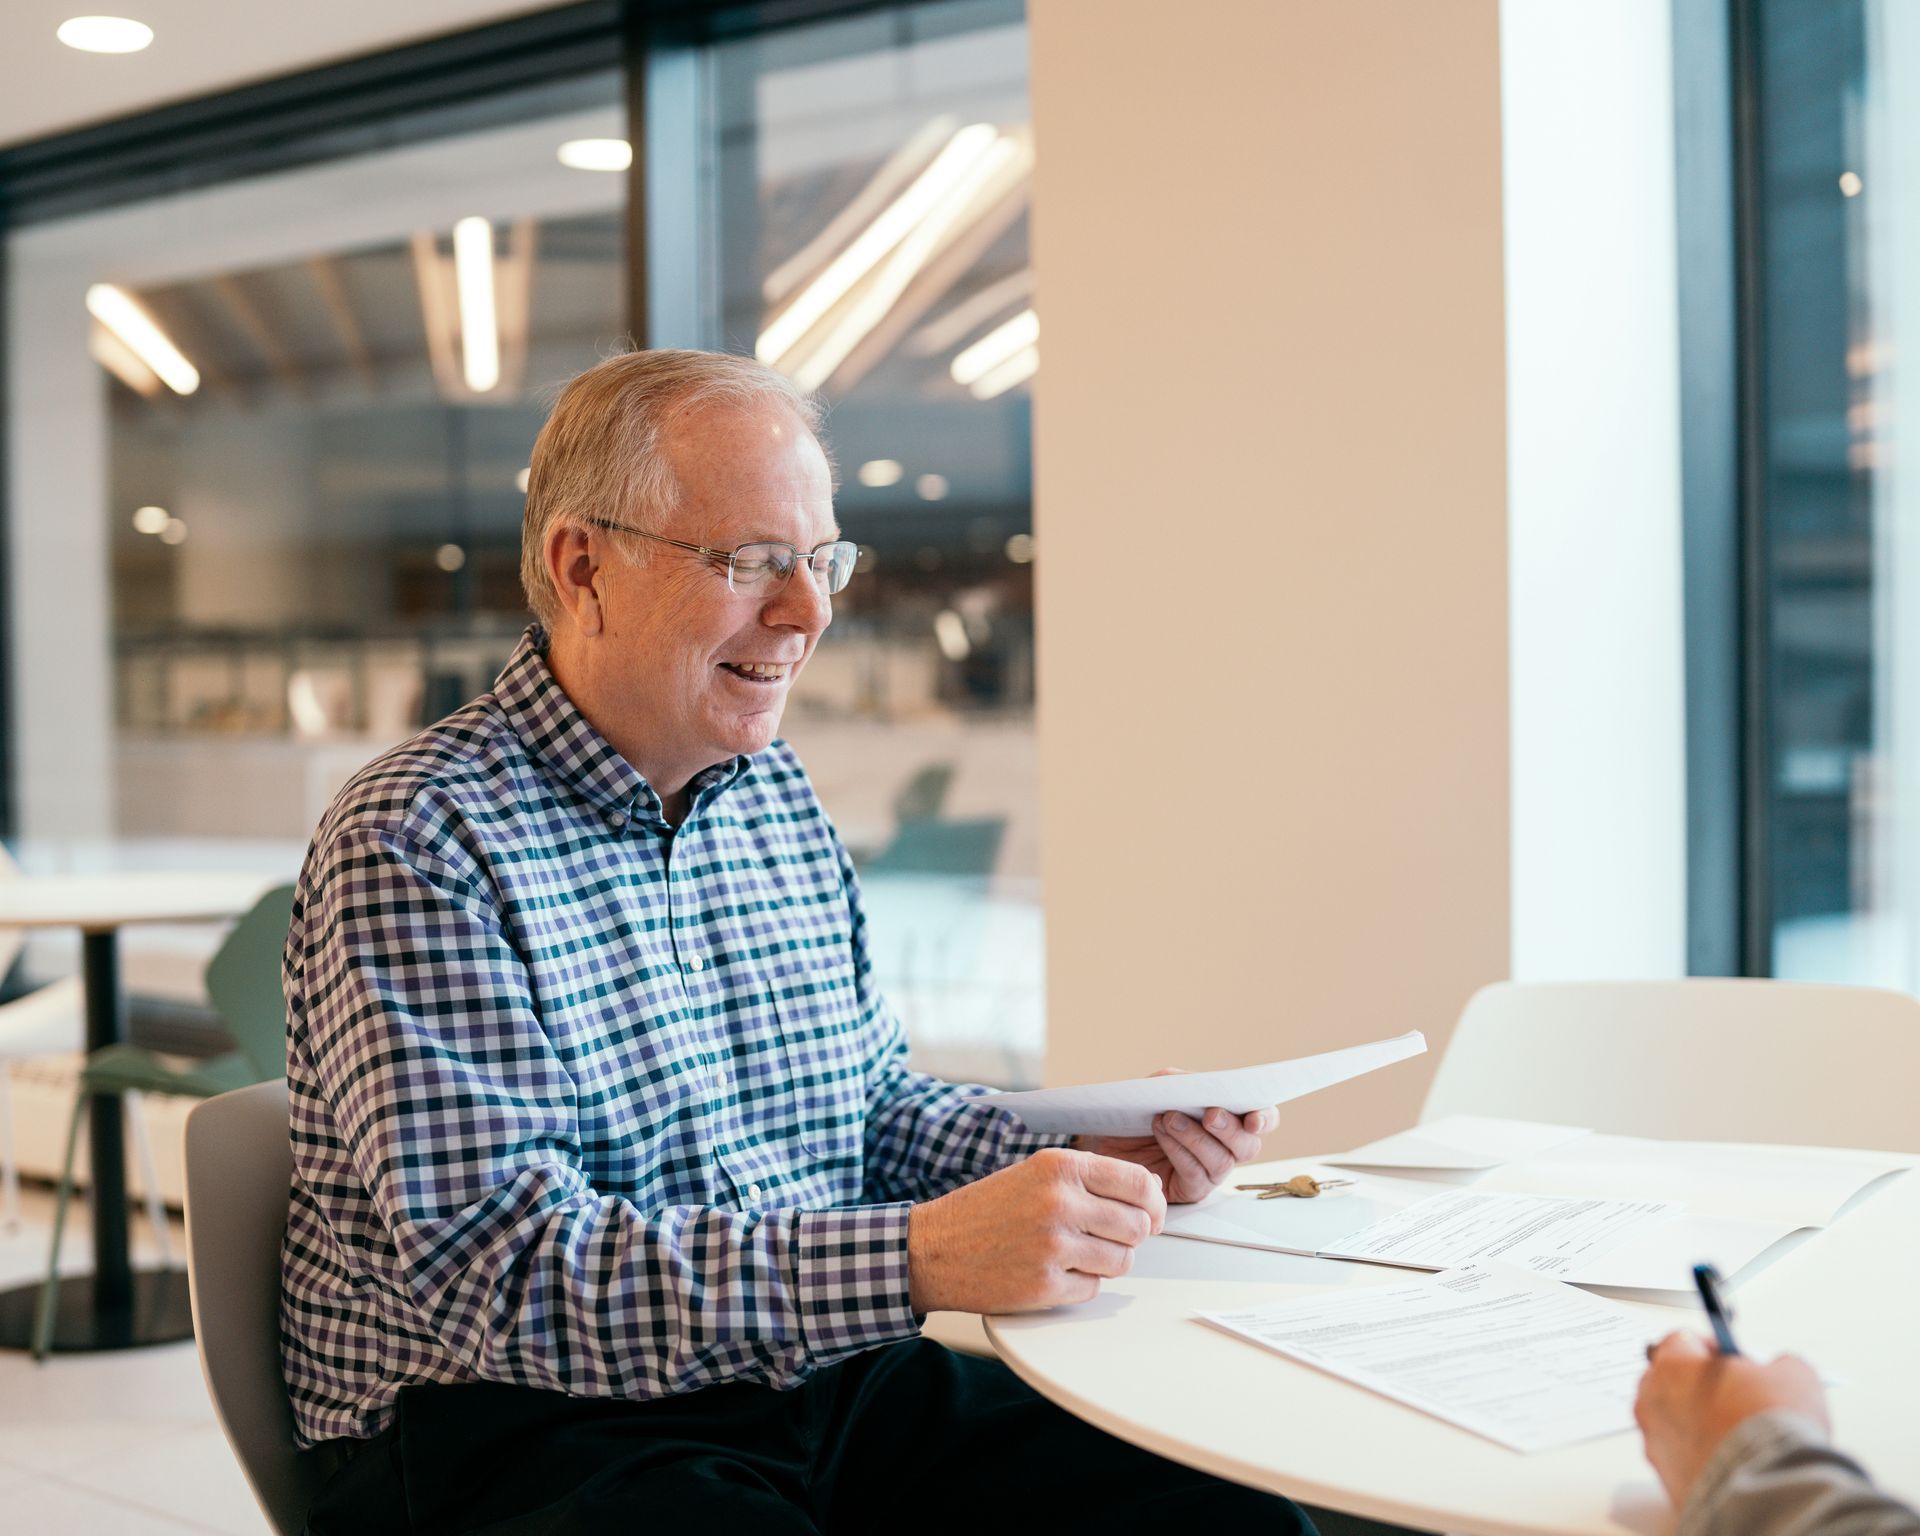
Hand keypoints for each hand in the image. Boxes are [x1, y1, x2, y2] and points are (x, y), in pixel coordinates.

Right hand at [908, 1147, 1165, 1313]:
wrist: (934, 1250)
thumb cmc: (986, 1210)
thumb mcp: (1035, 1174)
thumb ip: (1089, 1179)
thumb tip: (1148, 1192)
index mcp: (1059, 1167)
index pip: (1137, 1182)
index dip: (1153, 1201)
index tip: (1151, 1212)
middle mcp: (1059, 1202)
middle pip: (1137, 1226)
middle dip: (1129, 1236)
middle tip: (1104, 1237)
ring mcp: (1052, 1246)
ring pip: (1122, 1261)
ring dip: (1107, 1262)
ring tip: (1076, 1253)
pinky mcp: (1045, 1285)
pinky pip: (1093, 1288)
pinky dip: (1080, 1284)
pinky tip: (1052, 1271)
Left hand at [1076, 1070, 1278, 1204]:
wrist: (1103, 1134)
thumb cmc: (1138, 1109)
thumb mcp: (1161, 1086)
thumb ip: (1186, 1082)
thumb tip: (1205, 1084)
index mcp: (1228, 1116)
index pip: (1263, 1119)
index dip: (1265, 1118)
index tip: (1253, 1118)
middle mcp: (1225, 1146)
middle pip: (1248, 1146)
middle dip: (1230, 1129)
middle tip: (1209, 1115)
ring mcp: (1210, 1170)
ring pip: (1222, 1161)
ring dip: (1197, 1137)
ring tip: (1170, 1118)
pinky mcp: (1190, 1189)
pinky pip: (1196, 1175)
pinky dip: (1179, 1151)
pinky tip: (1162, 1134)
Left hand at [1634, 1332, 1829, 1507]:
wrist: (1770, 1491)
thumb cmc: (1774, 1427)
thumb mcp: (1793, 1377)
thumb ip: (1777, 1365)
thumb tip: (1778, 1371)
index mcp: (1672, 1366)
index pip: (1681, 1341)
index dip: (1712, 1348)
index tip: (1733, 1358)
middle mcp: (1651, 1402)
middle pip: (1671, 1382)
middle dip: (1701, 1386)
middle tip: (1739, 1397)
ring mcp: (1655, 1445)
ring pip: (1674, 1424)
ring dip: (1700, 1424)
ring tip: (1740, 1436)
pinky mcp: (1666, 1480)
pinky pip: (1682, 1460)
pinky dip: (1702, 1458)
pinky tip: (1734, 1463)